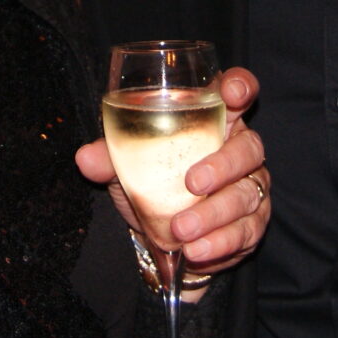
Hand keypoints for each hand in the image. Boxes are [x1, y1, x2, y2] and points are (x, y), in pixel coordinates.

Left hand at [76, 66, 268, 276]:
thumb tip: (85, 157)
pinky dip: (221, 242)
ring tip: (182, 229)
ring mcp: (251, 186)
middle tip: (192, 183)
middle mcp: (240, 148)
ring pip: (247, 194)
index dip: (240, 87)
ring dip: (214, 214)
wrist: (160, 231)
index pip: (238, 91)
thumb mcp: (128, 163)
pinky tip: (197, 250)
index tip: (232, 94)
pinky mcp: (253, 223)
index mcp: (215, 119)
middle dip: (223, 166)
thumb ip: (110, 155)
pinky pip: (246, 232)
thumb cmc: (152, 177)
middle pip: (248, 148)